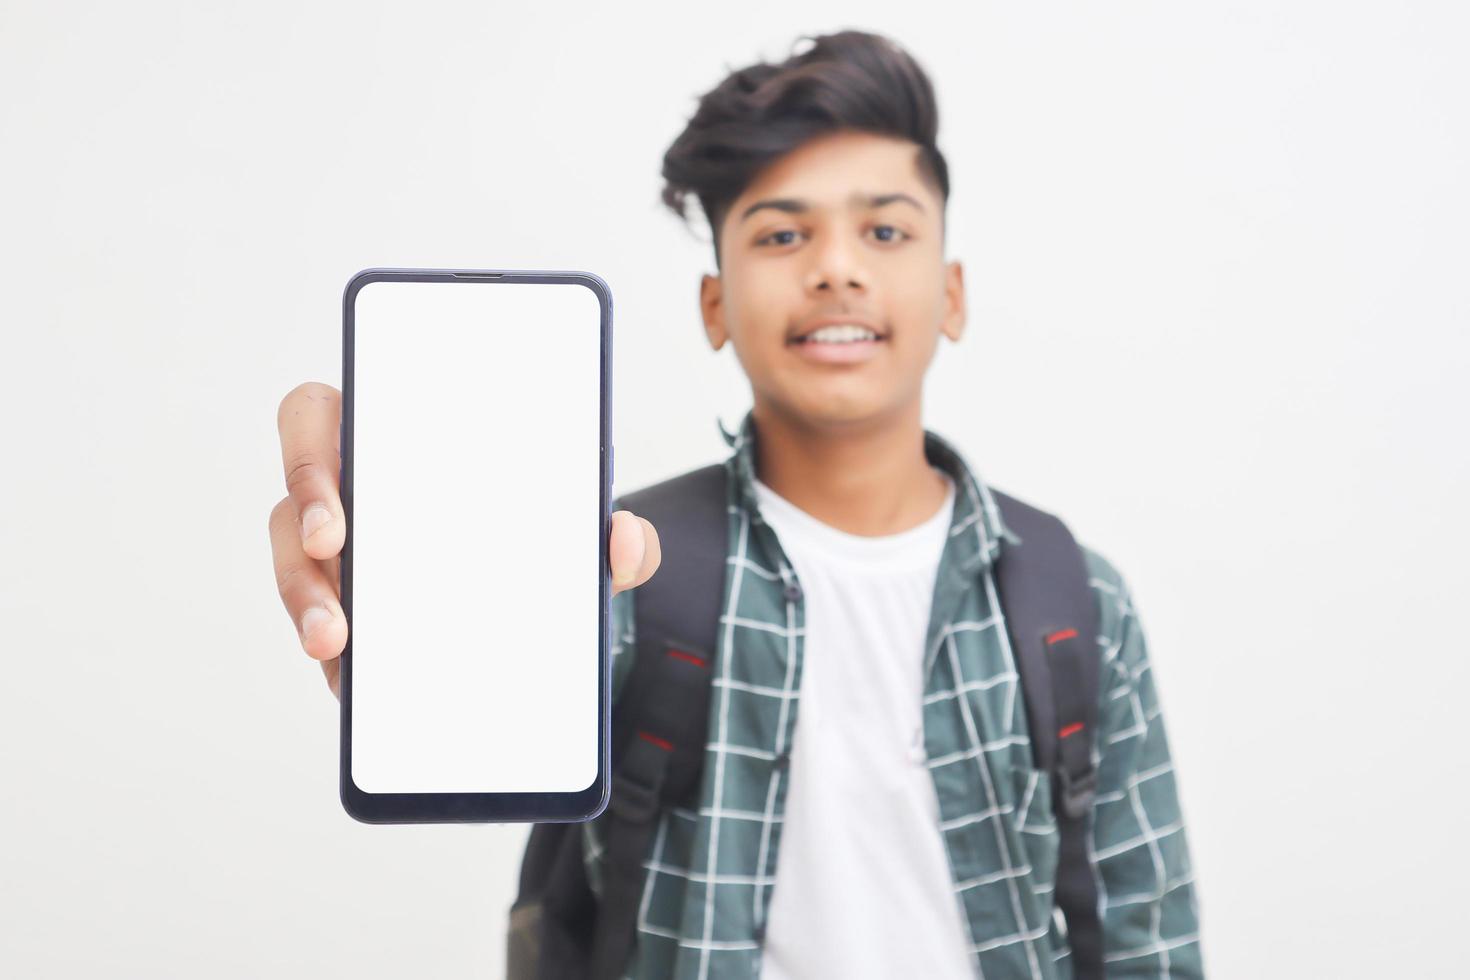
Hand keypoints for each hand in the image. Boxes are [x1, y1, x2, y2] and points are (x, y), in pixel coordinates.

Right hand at [268, 382, 660, 700]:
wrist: (541, 608)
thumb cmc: (538, 536)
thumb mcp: (583, 537)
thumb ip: (623, 538)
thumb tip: (625, 539)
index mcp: (397, 439)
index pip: (321, 414)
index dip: (308, 450)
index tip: (340, 512)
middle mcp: (355, 487)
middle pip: (294, 494)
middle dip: (304, 537)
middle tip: (335, 579)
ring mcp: (339, 550)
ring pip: (295, 563)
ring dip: (306, 604)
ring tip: (337, 648)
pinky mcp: (340, 608)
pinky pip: (318, 623)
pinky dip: (334, 656)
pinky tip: (352, 683)